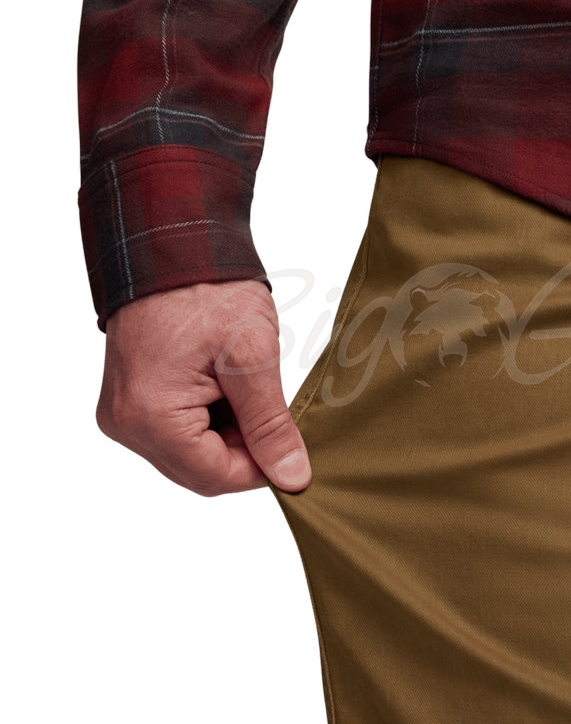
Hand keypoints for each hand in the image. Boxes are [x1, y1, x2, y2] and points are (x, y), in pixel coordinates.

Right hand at [97, 279, 311, 495]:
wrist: (172, 246)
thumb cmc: (209, 292)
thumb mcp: (253, 358)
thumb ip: (270, 425)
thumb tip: (293, 478)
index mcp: (150, 417)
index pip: (216, 477)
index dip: (262, 468)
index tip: (293, 442)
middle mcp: (126, 424)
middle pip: (201, 471)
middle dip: (245, 449)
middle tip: (272, 405)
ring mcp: (124, 414)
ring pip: (191, 455)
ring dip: (229, 433)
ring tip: (245, 385)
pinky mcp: (131, 402)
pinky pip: (177, 433)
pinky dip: (210, 419)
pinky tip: (225, 385)